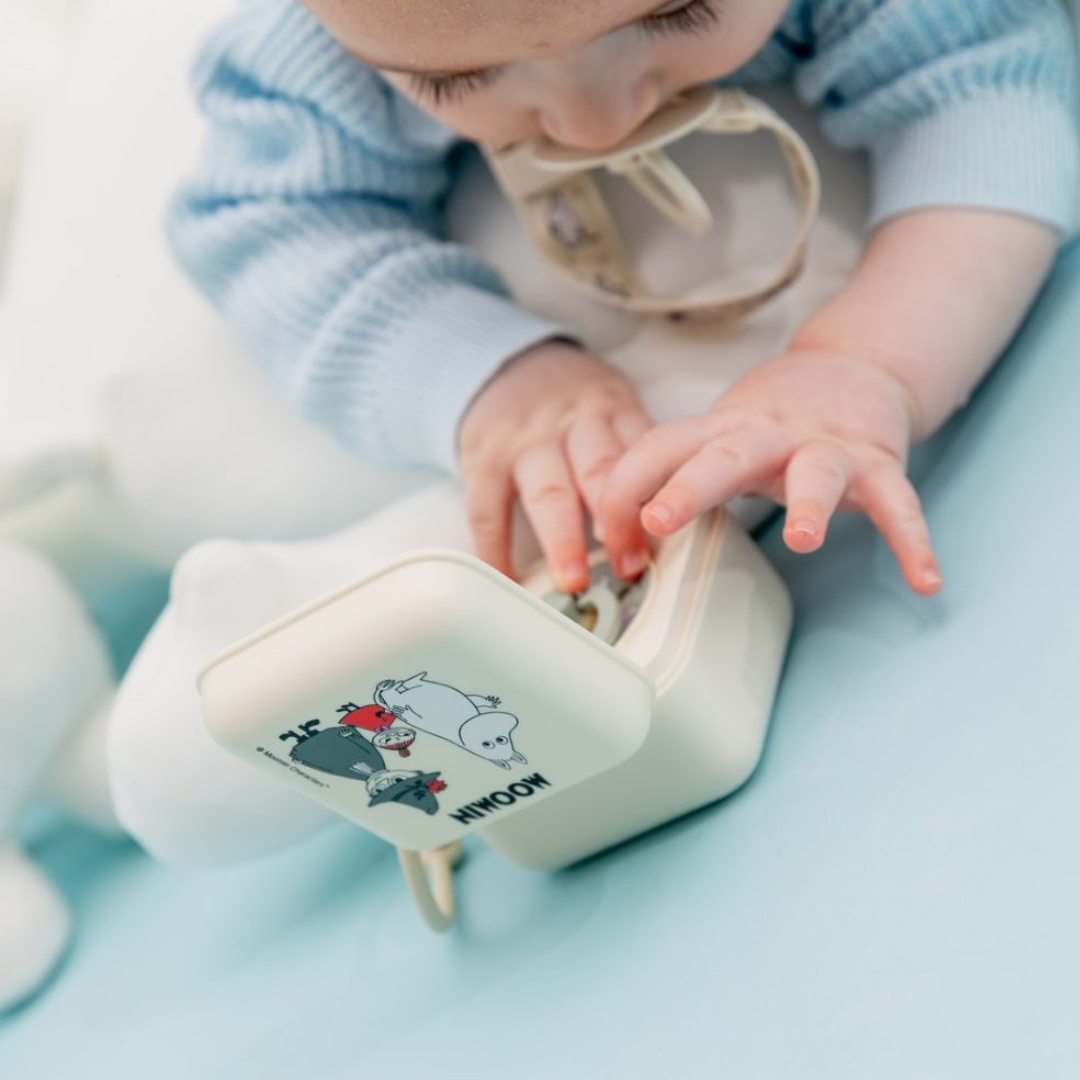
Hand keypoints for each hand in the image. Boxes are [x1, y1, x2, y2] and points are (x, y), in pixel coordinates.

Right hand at [458, 340, 652, 591]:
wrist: (506, 363)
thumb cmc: (570, 403)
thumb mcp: (611, 406)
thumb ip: (635, 452)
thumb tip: (669, 517)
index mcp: (611, 409)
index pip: (639, 454)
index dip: (653, 498)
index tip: (663, 539)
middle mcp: (569, 423)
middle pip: (598, 474)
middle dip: (616, 525)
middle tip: (628, 568)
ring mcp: (524, 442)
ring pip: (548, 494)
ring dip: (562, 540)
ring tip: (574, 581)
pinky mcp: (482, 459)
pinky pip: (487, 510)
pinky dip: (496, 549)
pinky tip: (508, 580)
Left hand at [597, 348, 942, 595]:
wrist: (849, 372)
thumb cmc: (766, 426)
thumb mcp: (712, 441)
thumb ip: (671, 481)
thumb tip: (616, 542)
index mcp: (718, 432)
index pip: (658, 449)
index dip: (625, 493)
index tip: (610, 548)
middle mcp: (766, 436)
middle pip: (723, 453)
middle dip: (688, 486)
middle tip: (657, 521)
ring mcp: (824, 447)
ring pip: (815, 470)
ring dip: (809, 502)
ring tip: (804, 540)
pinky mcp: (876, 463)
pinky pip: (898, 503)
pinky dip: (912, 539)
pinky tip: (924, 579)